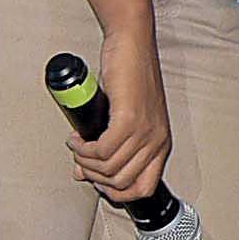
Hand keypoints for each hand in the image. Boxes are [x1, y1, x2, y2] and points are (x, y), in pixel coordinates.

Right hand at [69, 24, 173, 204]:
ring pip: (109, 168)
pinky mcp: (130, 120)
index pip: (143, 189)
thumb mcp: (124, 119)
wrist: (132, 45)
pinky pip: (103, 150)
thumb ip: (109, 147)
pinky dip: (84, 150)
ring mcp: (145, 132)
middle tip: (80, 159)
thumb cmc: (127, 78)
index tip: (96, 180)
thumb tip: (83, 174)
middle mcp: (157, 141)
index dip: (116, 193)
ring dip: (85, 161)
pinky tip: (77, 139)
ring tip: (77, 146)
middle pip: (121, 182)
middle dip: (94, 176)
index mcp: (161, 145)